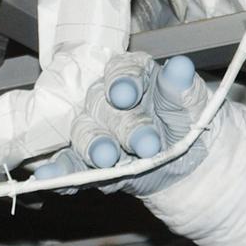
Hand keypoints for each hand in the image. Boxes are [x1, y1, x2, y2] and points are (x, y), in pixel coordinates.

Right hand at [32, 53, 212, 196]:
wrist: (188, 163)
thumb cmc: (186, 123)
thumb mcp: (193, 104)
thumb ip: (182, 87)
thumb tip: (180, 66)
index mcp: (134, 77)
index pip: (121, 71)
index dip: (122, 81)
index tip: (126, 95)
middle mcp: (108, 99)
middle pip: (102, 106)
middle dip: (123, 126)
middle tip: (146, 144)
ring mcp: (97, 130)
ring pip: (84, 133)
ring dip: (93, 147)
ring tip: (107, 159)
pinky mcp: (88, 161)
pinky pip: (69, 164)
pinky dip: (61, 172)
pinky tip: (52, 178)